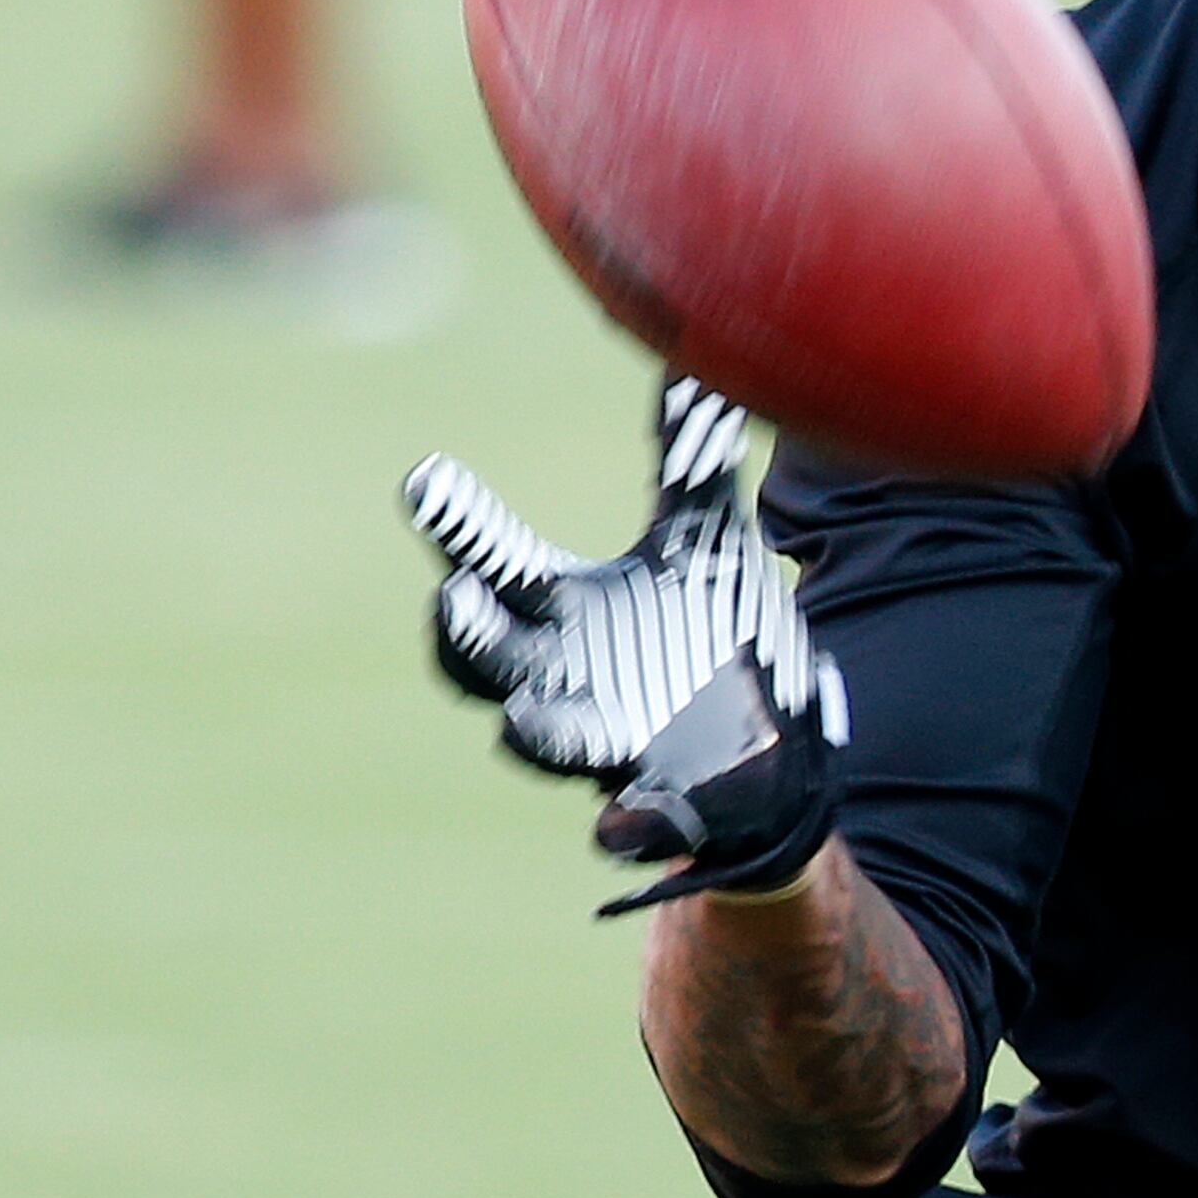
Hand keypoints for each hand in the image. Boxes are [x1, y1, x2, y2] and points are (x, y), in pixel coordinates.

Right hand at [403, 377, 844, 911]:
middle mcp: (560, 680)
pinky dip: (625, 829)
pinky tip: (620, 827)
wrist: (772, 750)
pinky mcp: (659, 806)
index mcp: (561, 611)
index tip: (426, 476)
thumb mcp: (707, 542)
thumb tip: (695, 368)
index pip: (491, 563)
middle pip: (482, 659)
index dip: (458, 526)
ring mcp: (604, 749)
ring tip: (518, 723)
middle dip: (462, 634)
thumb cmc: (712, 631)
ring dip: (530, 732)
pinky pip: (627, 828)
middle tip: (453, 597)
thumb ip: (690, 465)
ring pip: (541, 744)